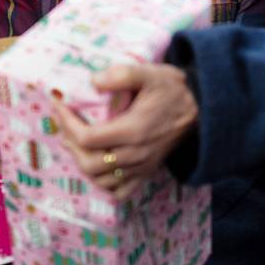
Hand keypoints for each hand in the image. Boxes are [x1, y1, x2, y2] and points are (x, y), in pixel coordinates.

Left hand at [53, 64, 197, 197]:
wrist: (203, 109)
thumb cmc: (173, 90)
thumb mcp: (150, 73)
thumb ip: (121, 75)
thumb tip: (93, 81)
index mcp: (133, 131)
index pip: (87, 138)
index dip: (67, 123)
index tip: (60, 105)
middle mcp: (136, 154)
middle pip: (89, 163)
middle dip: (71, 143)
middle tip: (66, 123)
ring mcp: (142, 167)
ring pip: (101, 180)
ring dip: (82, 162)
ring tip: (75, 141)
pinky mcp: (147, 172)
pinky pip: (120, 191)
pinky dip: (103, 183)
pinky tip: (96, 164)